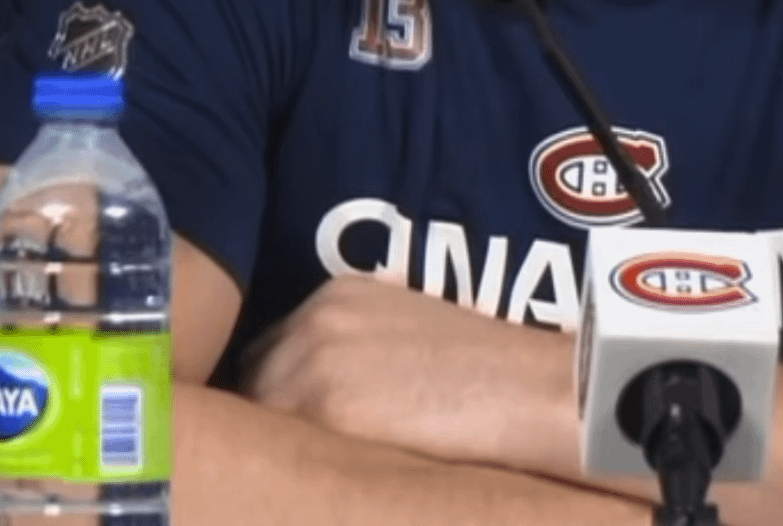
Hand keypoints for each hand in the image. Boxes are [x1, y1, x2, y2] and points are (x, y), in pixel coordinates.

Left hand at [236, 272, 579, 470]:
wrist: (528, 387)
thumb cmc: (482, 371)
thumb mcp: (408, 331)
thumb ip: (355, 348)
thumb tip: (322, 399)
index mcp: (336, 296)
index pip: (273, 353)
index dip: (278, 395)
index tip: (289, 428)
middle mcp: (313, 320)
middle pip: (255, 384)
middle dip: (270, 422)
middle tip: (296, 461)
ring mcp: (311, 362)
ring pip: (258, 417)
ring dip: (276, 448)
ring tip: (308, 477)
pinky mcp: (323, 407)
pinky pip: (279, 449)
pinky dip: (291, 469)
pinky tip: (320, 486)